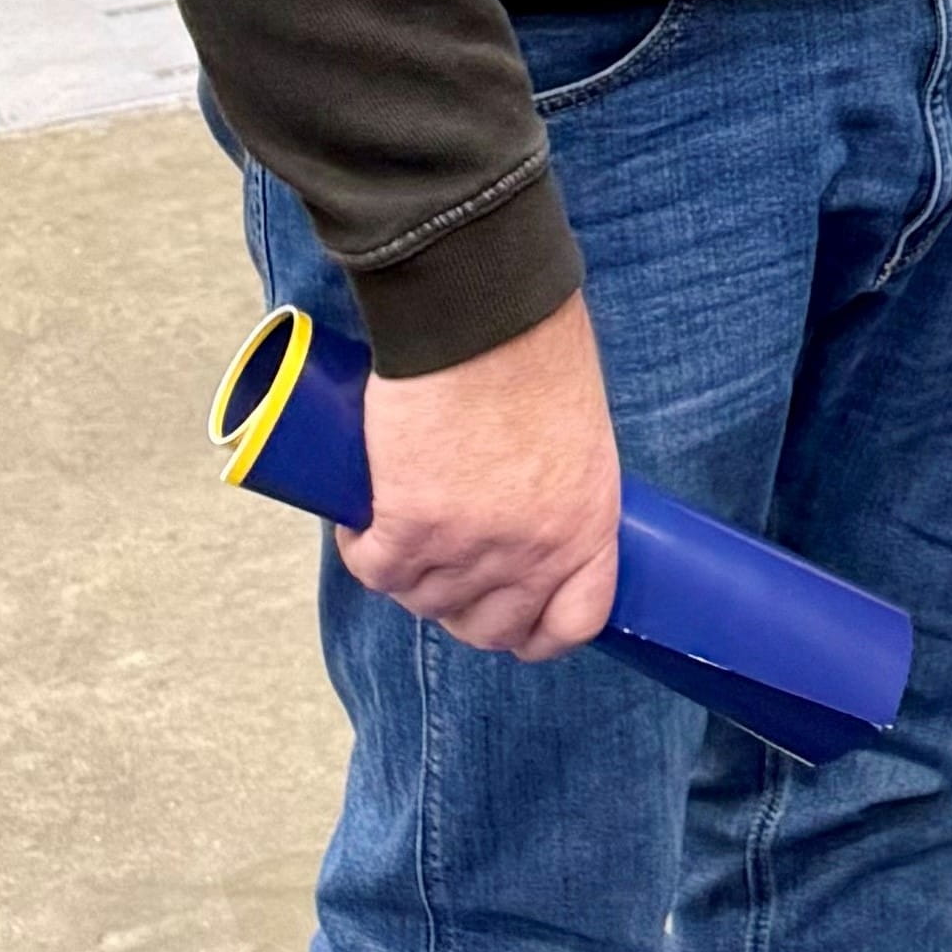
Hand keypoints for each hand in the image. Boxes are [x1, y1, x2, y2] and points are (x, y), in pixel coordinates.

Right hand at [342, 288, 621, 658]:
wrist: (483, 319)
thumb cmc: (535, 355)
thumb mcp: (579, 439)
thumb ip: (558, 491)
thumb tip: (521, 514)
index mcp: (588, 527)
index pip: (573, 622)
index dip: (536, 631)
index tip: (512, 622)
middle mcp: (535, 552)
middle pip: (487, 625)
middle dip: (458, 606)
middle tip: (436, 566)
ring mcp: (471, 547)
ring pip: (423, 600)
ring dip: (405, 573)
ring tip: (397, 526)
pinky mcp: (410, 527)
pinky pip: (375, 570)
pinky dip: (362, 549)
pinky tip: (363, 521)